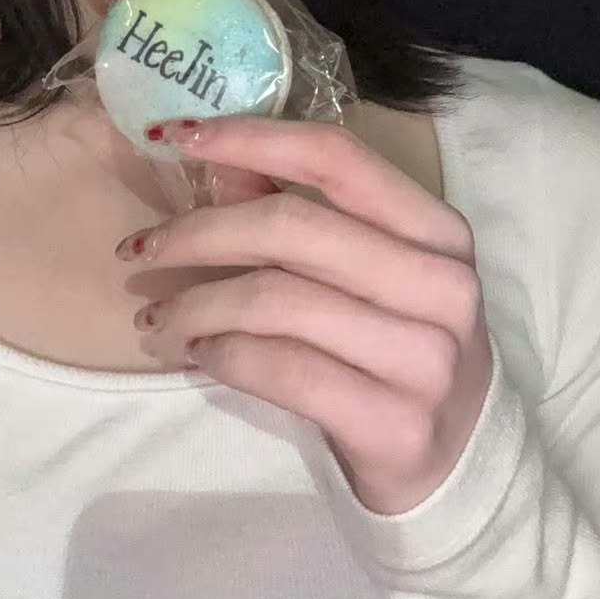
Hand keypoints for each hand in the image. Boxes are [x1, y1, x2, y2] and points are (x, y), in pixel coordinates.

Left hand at [114, 115, 493, 515]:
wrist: (459, 462)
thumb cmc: (396, 345)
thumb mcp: (364, 271)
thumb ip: (297, 208)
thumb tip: (216, 158)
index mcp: (437, 229)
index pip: (335, 157)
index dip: (250, 137)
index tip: (177, 136)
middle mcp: (442, 285)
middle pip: (292, 225)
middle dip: (198, 232)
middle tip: (140, 249)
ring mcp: (426, 358)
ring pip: (276, 300)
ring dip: (195, 303)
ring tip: (158, 317)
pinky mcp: (396, 425)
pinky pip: (280, 369)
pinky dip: (223, 354)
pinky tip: (199, 353)